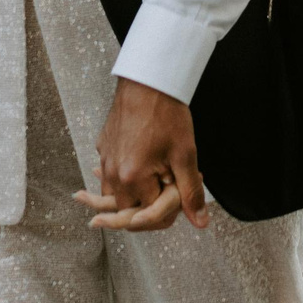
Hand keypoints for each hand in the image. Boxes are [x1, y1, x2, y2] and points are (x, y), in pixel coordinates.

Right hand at [78, 78, 208, 231]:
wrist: (147, 81)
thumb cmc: (167, 115)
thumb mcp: (185, 156)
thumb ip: (190, 193)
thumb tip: (200, 222)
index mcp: (131, 180)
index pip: (148, 215)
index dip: (168, 210)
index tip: (180, 195)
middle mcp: (112, 173)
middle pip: (127, 209)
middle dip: (148, 206)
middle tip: (168, 189)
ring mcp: (104, 159)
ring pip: (114, 193)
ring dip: (132, 194)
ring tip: (153, 181)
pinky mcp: (102, 146)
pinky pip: (108, 172)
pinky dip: (122, 176)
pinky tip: (138, 163)